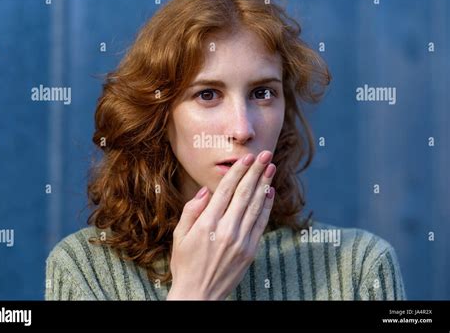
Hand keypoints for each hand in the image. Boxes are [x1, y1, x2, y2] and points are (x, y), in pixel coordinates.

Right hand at [167, 151, 275, 299]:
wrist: (199, 294)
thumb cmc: (185, 264)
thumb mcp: (179, 236)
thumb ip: (191, 210)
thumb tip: (206, 190)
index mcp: (207, 224)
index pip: (225, 190)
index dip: (237, 172)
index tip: (246, 158)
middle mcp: (226, 229)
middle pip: (244, 193)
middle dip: (255, 171)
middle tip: (264, 154)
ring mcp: (240, 240)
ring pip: (255, 205)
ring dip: (264, 184)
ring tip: (270, 167)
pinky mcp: (250, 250)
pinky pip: (261, 223)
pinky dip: (266, 206)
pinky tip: (270, 191)